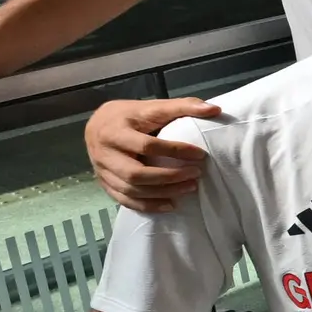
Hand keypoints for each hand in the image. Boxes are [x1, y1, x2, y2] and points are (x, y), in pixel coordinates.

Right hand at [88, 97, 220, 211]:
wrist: (96, 124)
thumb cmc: (130, 115)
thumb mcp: (152, 106)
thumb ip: (182, 106)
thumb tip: (214, 109)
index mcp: (116, 130)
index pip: (147, 145)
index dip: (175, 151)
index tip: (200, 154)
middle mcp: (105, 153)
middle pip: (136, 173)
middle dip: (169, 177)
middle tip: (196, 174)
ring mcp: (103, 171)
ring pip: (131, 189)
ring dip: (163, 192)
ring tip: (190, 188)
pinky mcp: (104, 183)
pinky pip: (125, 200)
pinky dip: (148, 205)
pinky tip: (170, 205)